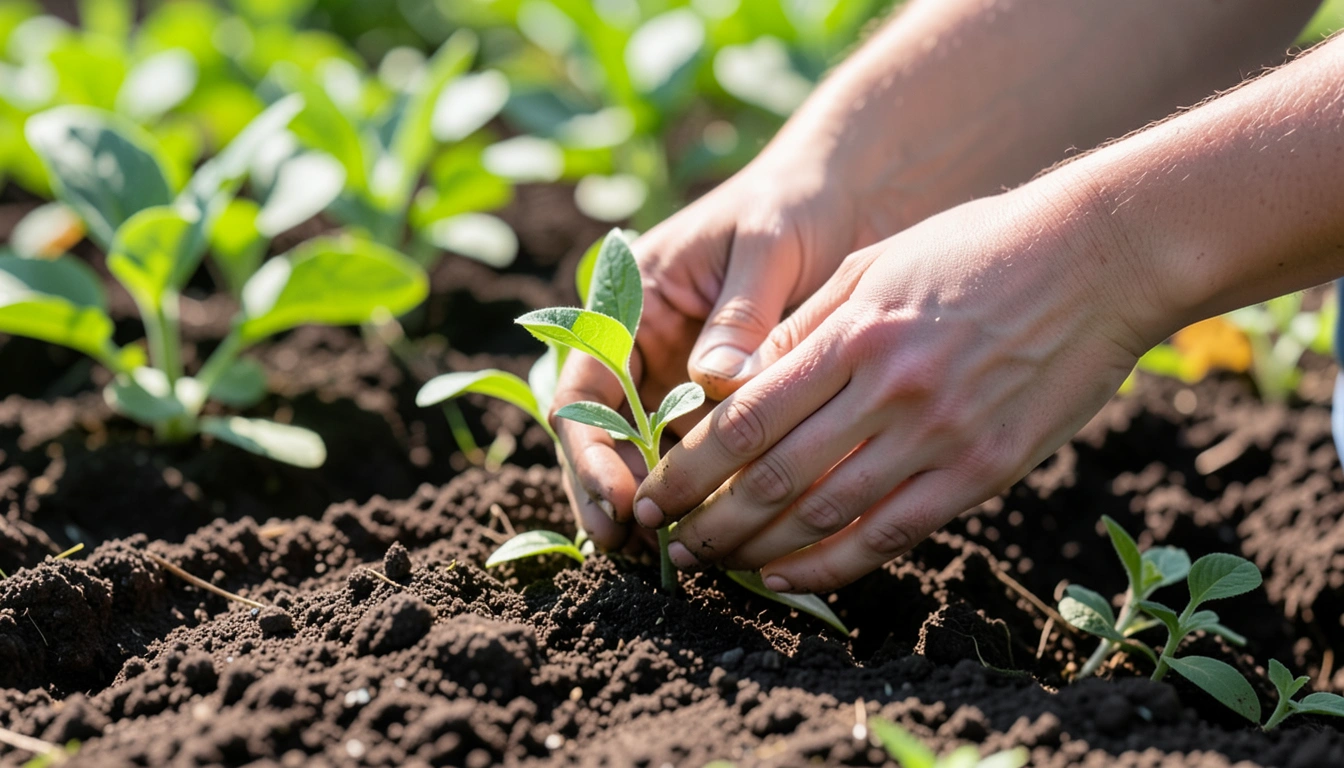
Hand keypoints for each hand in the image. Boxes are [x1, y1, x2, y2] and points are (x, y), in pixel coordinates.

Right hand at [554, 132, 908, 550]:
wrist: (843, 197)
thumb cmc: (794, 205)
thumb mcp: (767, 245)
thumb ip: (740, 314)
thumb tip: (714, 382)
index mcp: (629, 301)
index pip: (584, 389)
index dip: (591, 451)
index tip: (621, 501)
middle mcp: (640, 345)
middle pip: (601, 436)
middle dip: (610, 494)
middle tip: (634, 549)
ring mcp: (675, 376)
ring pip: (644, 455)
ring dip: (652, 505)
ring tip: (674, 555)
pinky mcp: (716, 400)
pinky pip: (699, 454)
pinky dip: (703, 493)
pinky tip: (721, 530)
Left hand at [632, 187, 1159, 591]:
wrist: (1097, 258)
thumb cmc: (976, 249)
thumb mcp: (874, 264)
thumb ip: (804, 328)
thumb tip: (733, 382)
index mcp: (851, 332)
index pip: (742, 418)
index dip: (685, 466)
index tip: (652, 494)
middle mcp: (887, 389)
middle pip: (770, 475)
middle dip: (706, 519)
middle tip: (667, 546)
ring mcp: (938, 434)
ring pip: (823, 513)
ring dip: (757, 550)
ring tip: (715, 567)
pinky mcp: (984, 470)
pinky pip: (892, 532)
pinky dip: (832, 563)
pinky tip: (791, 577)